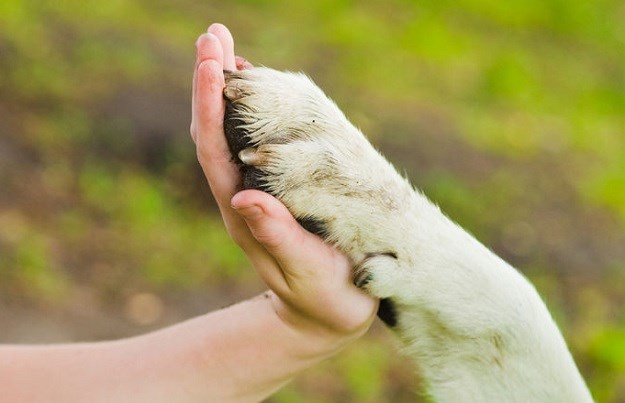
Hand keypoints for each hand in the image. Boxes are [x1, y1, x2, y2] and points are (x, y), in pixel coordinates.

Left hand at [190, 23, 377, 346]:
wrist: (324, 314)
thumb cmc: (323, 298)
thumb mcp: (305, 271)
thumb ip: (277, 238)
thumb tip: (244, 199)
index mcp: (246, 212)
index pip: (215, 151)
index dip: (210, 106)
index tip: (210, 61)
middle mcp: (243, 194)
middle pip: (216, 131)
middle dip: (212, 83)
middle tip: (213, 35)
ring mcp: (257, 190)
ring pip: (233, 133)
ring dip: (227, 89)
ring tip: (226, 46)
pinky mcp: (276, 189)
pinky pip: (257, 142)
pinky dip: (252, 109)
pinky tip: (257, 86)